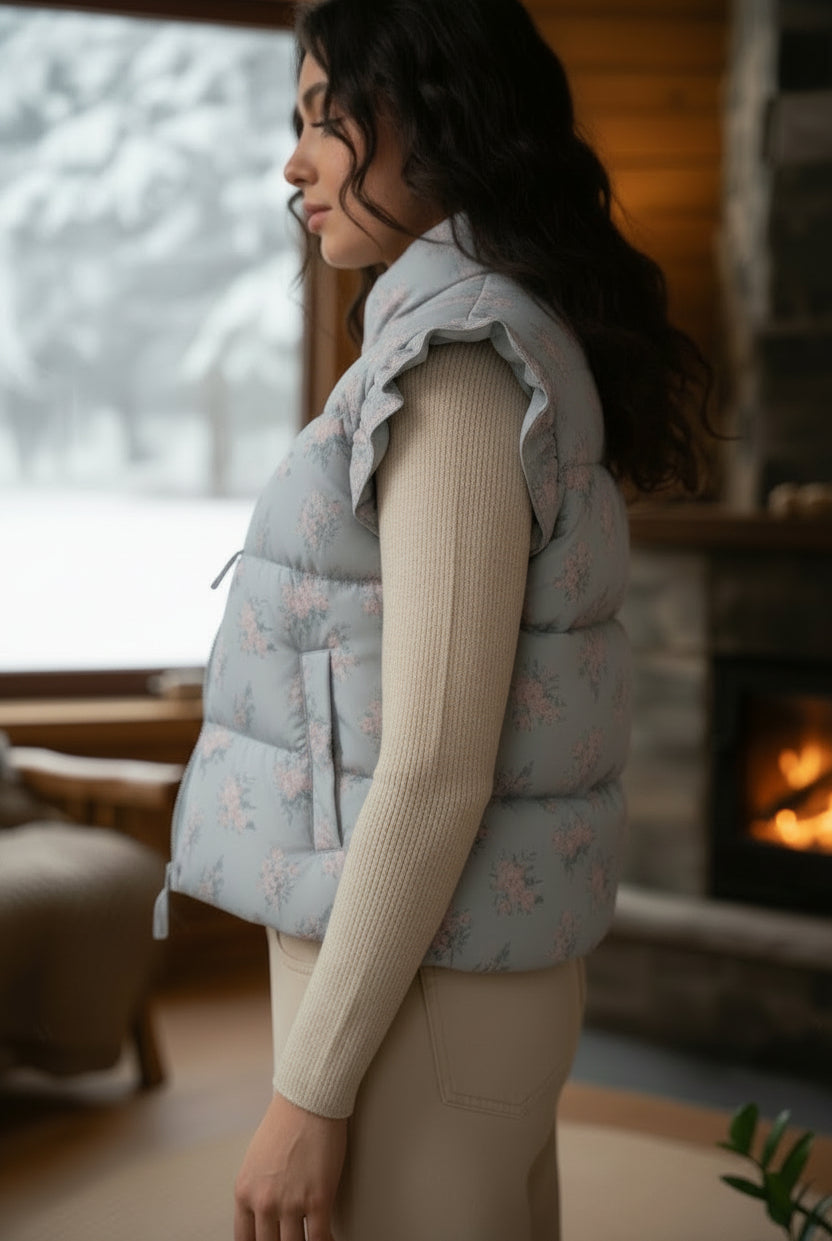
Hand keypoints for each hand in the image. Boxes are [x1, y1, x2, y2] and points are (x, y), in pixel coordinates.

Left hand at [233, 1091, 347, 1240]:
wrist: (309, 1099)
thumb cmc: (286, 1121)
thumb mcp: (256, 1161)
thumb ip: (257, 1191)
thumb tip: (265, 1215)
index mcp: (244, 1192)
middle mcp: (264, 1202)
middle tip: (293, 1239)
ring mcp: (291, 1203)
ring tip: (311, 1239)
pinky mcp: (318, 1199)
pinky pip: (320, 1239)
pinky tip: (330, 1240)